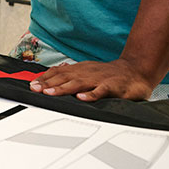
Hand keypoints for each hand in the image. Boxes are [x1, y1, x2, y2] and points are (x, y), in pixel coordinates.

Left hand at [29, 59, 154, 100]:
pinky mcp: (113, 87)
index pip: (58, 72)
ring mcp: (100, 79)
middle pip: (64, 77)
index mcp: (81, 70)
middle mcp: (87, 73)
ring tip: (50, 93)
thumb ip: (73, 74)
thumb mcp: (89, 71)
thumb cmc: (110, 74)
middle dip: (48, 83)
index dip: (44, 78)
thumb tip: (53, 75)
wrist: (136, 70)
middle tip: (35, 89)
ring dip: (63, 88)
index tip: (32, 85)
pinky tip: (82, 99)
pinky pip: (101, 91)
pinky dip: (92, 95)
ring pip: (79, 83)